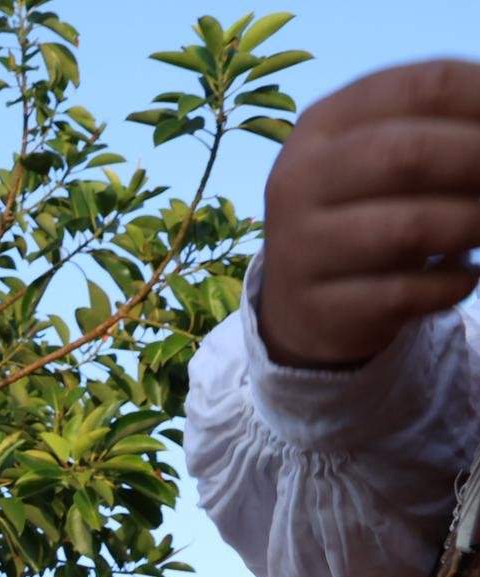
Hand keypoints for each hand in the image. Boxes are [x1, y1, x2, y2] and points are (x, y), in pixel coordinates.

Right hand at [257, 59, 479, 367]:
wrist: (301, 301)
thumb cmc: (369, 210)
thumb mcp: (386, 154)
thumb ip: (443, 127)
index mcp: (324, 123)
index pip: (424, 86)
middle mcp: (299, 179)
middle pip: (408, 153)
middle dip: (478, 163)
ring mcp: (300, 246)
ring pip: (407, 229)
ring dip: (472, 226)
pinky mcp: (317, 307)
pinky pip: (403, 294)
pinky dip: (452, 284)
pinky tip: (465, 278)